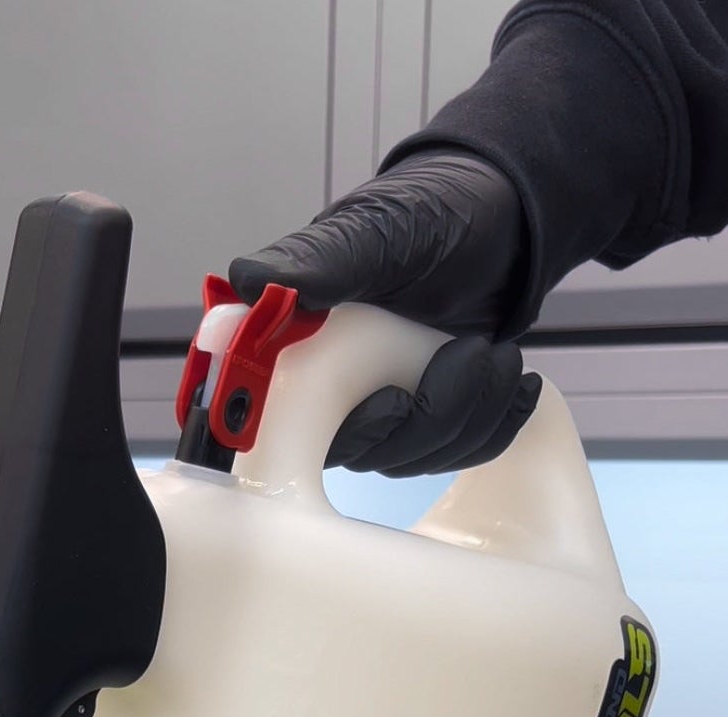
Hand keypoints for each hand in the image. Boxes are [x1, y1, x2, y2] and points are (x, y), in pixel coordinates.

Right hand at [230, 152, 541, 475]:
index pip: (286, 422)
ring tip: (501, 355)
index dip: (335, 426)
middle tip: (474, 352)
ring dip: (470, 413)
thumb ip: (317, 262)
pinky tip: (517, 385)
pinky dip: (492, 425)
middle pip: (364, 449)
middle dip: (430, 412)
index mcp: (297, 341)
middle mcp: (329, 384)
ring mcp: (379, 407)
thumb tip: (247, 285)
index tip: (393, 402)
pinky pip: (451, 455)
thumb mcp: (375, 229)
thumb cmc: (432, 210)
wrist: (501, 220)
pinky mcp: (424, 421)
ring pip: (414, 457)